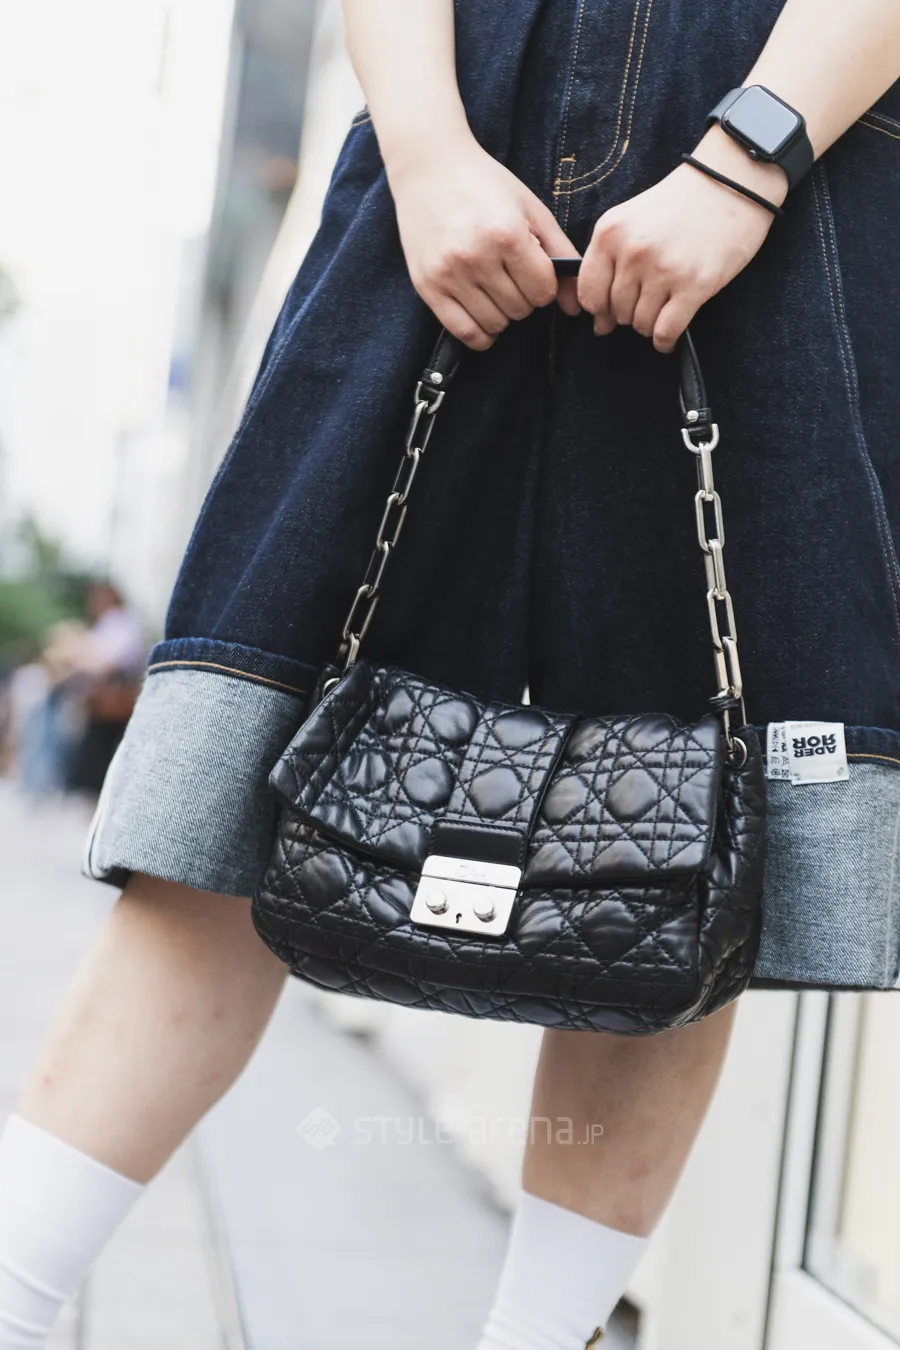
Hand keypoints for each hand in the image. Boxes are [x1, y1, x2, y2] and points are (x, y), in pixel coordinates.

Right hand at [387, 134, 580, 349]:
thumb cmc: (485, 185)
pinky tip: (483, 315)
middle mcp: (476, 257)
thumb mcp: (531, 209)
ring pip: (495, 324)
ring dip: (502, 313)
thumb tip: (576, 307)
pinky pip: (465, 332)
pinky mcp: (428, 287)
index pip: (543, 291)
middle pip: (520, 309)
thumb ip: (561, 254)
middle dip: (523, 297)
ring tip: (494, 287)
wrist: (429, 167)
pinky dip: (481, 334)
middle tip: (510, 274)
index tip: (533, 270)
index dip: (544, 285)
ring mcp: (449, 274)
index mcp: (507, 234)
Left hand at [578, 131, 786, 352]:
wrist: (732, 181)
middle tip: (649, 299)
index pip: (588, 293)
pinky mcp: (694, 285)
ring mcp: (663, 270)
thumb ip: (609, 262)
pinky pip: (666, 332)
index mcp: (610, 233)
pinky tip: (668, 337)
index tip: (609, 311)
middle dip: (629, 313)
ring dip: (650, 325)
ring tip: (664, 307)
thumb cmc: (681, 203)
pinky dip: (665, 341)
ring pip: (641, 324)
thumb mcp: (631, 218)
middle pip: (617, 312)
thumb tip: (599, 323)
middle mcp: (633, 252)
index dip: (599, 309)